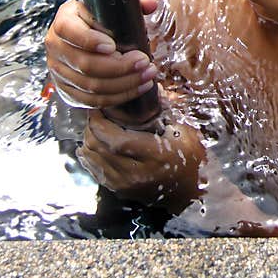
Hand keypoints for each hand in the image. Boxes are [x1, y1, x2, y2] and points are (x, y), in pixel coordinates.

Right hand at [45, 0, 158, 108]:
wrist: (90, 34)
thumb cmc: (107, 18)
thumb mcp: (121, 3)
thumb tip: (149, 3)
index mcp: (65, 19)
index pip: (68, 30)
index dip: (89, 40)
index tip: (113, 46)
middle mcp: (56, 45)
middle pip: (84, 63)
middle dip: (120, 67)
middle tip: (145, 62)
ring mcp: (60, 70)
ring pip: (90, 85)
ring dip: (124, 84)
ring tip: (148, 75)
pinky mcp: (68, 89)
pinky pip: (91, 100)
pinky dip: (118, 97)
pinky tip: (138, 88)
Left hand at [78, 108, 205, 209]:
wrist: (187, 191)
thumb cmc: (189, 158)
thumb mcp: (185, 132)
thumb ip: (168, 110)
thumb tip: (155, 86)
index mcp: (155, 155)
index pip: (116, 140)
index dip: (100, 123)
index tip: (98, 108)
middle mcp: (136, 173)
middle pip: (99, 148)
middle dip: (91, 128)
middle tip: (95, 115)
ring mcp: (125, 185)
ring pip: (92, 159)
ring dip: (88, 141)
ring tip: (94, 127)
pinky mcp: (119, 191)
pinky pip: (94, 171)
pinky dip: (89, 156)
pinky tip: (91, 145)